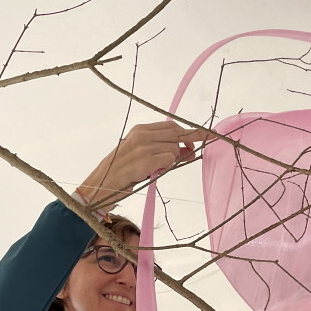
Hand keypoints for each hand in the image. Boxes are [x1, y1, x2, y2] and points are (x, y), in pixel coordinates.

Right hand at [77, 122, 207, 206]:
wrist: (103, 184)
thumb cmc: (125, 172)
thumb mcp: (144, 156)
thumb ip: (164, 150)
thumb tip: (190, 151)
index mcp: (140, 130)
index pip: (171, 125)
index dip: (189, 132)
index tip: (206, 134)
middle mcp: (142, 134)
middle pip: (176, 133)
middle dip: (189, 142)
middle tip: (191, 155)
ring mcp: (143, 146)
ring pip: (174, 148)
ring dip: (173, 160)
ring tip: (159, 168)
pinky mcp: (145, 159)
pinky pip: (169, 159)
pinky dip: (168, 166)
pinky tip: (156, 171)